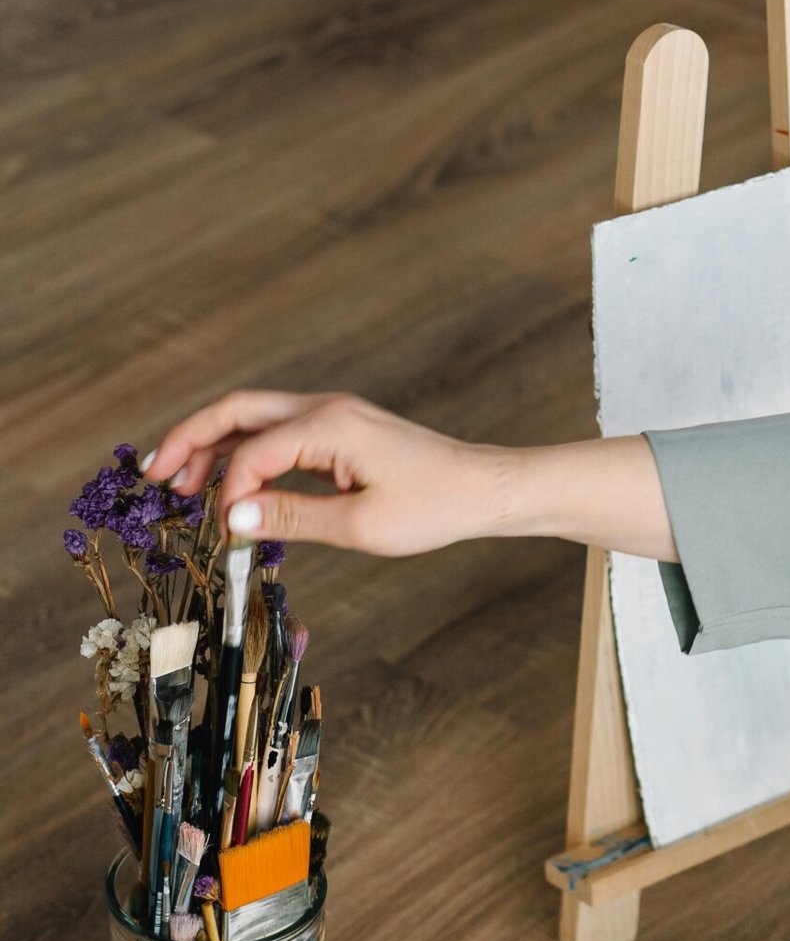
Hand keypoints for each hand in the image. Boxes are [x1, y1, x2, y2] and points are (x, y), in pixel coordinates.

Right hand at [142, 390, 508, 555]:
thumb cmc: (435, 508)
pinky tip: (228, 483)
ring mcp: (332, 415)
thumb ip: (291, 518)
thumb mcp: (360, 526)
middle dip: (189, 439)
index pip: (252, 451)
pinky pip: (278, 433)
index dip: (226, 491)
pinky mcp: (340, 431)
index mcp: (329, 425)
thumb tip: (231, 519)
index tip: (221, 532)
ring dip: (213, 445)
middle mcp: (325, 408)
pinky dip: (246, 453)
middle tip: (152, 475)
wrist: (485, 490)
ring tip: (178, 482)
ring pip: (254, 418)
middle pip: (236, 410)